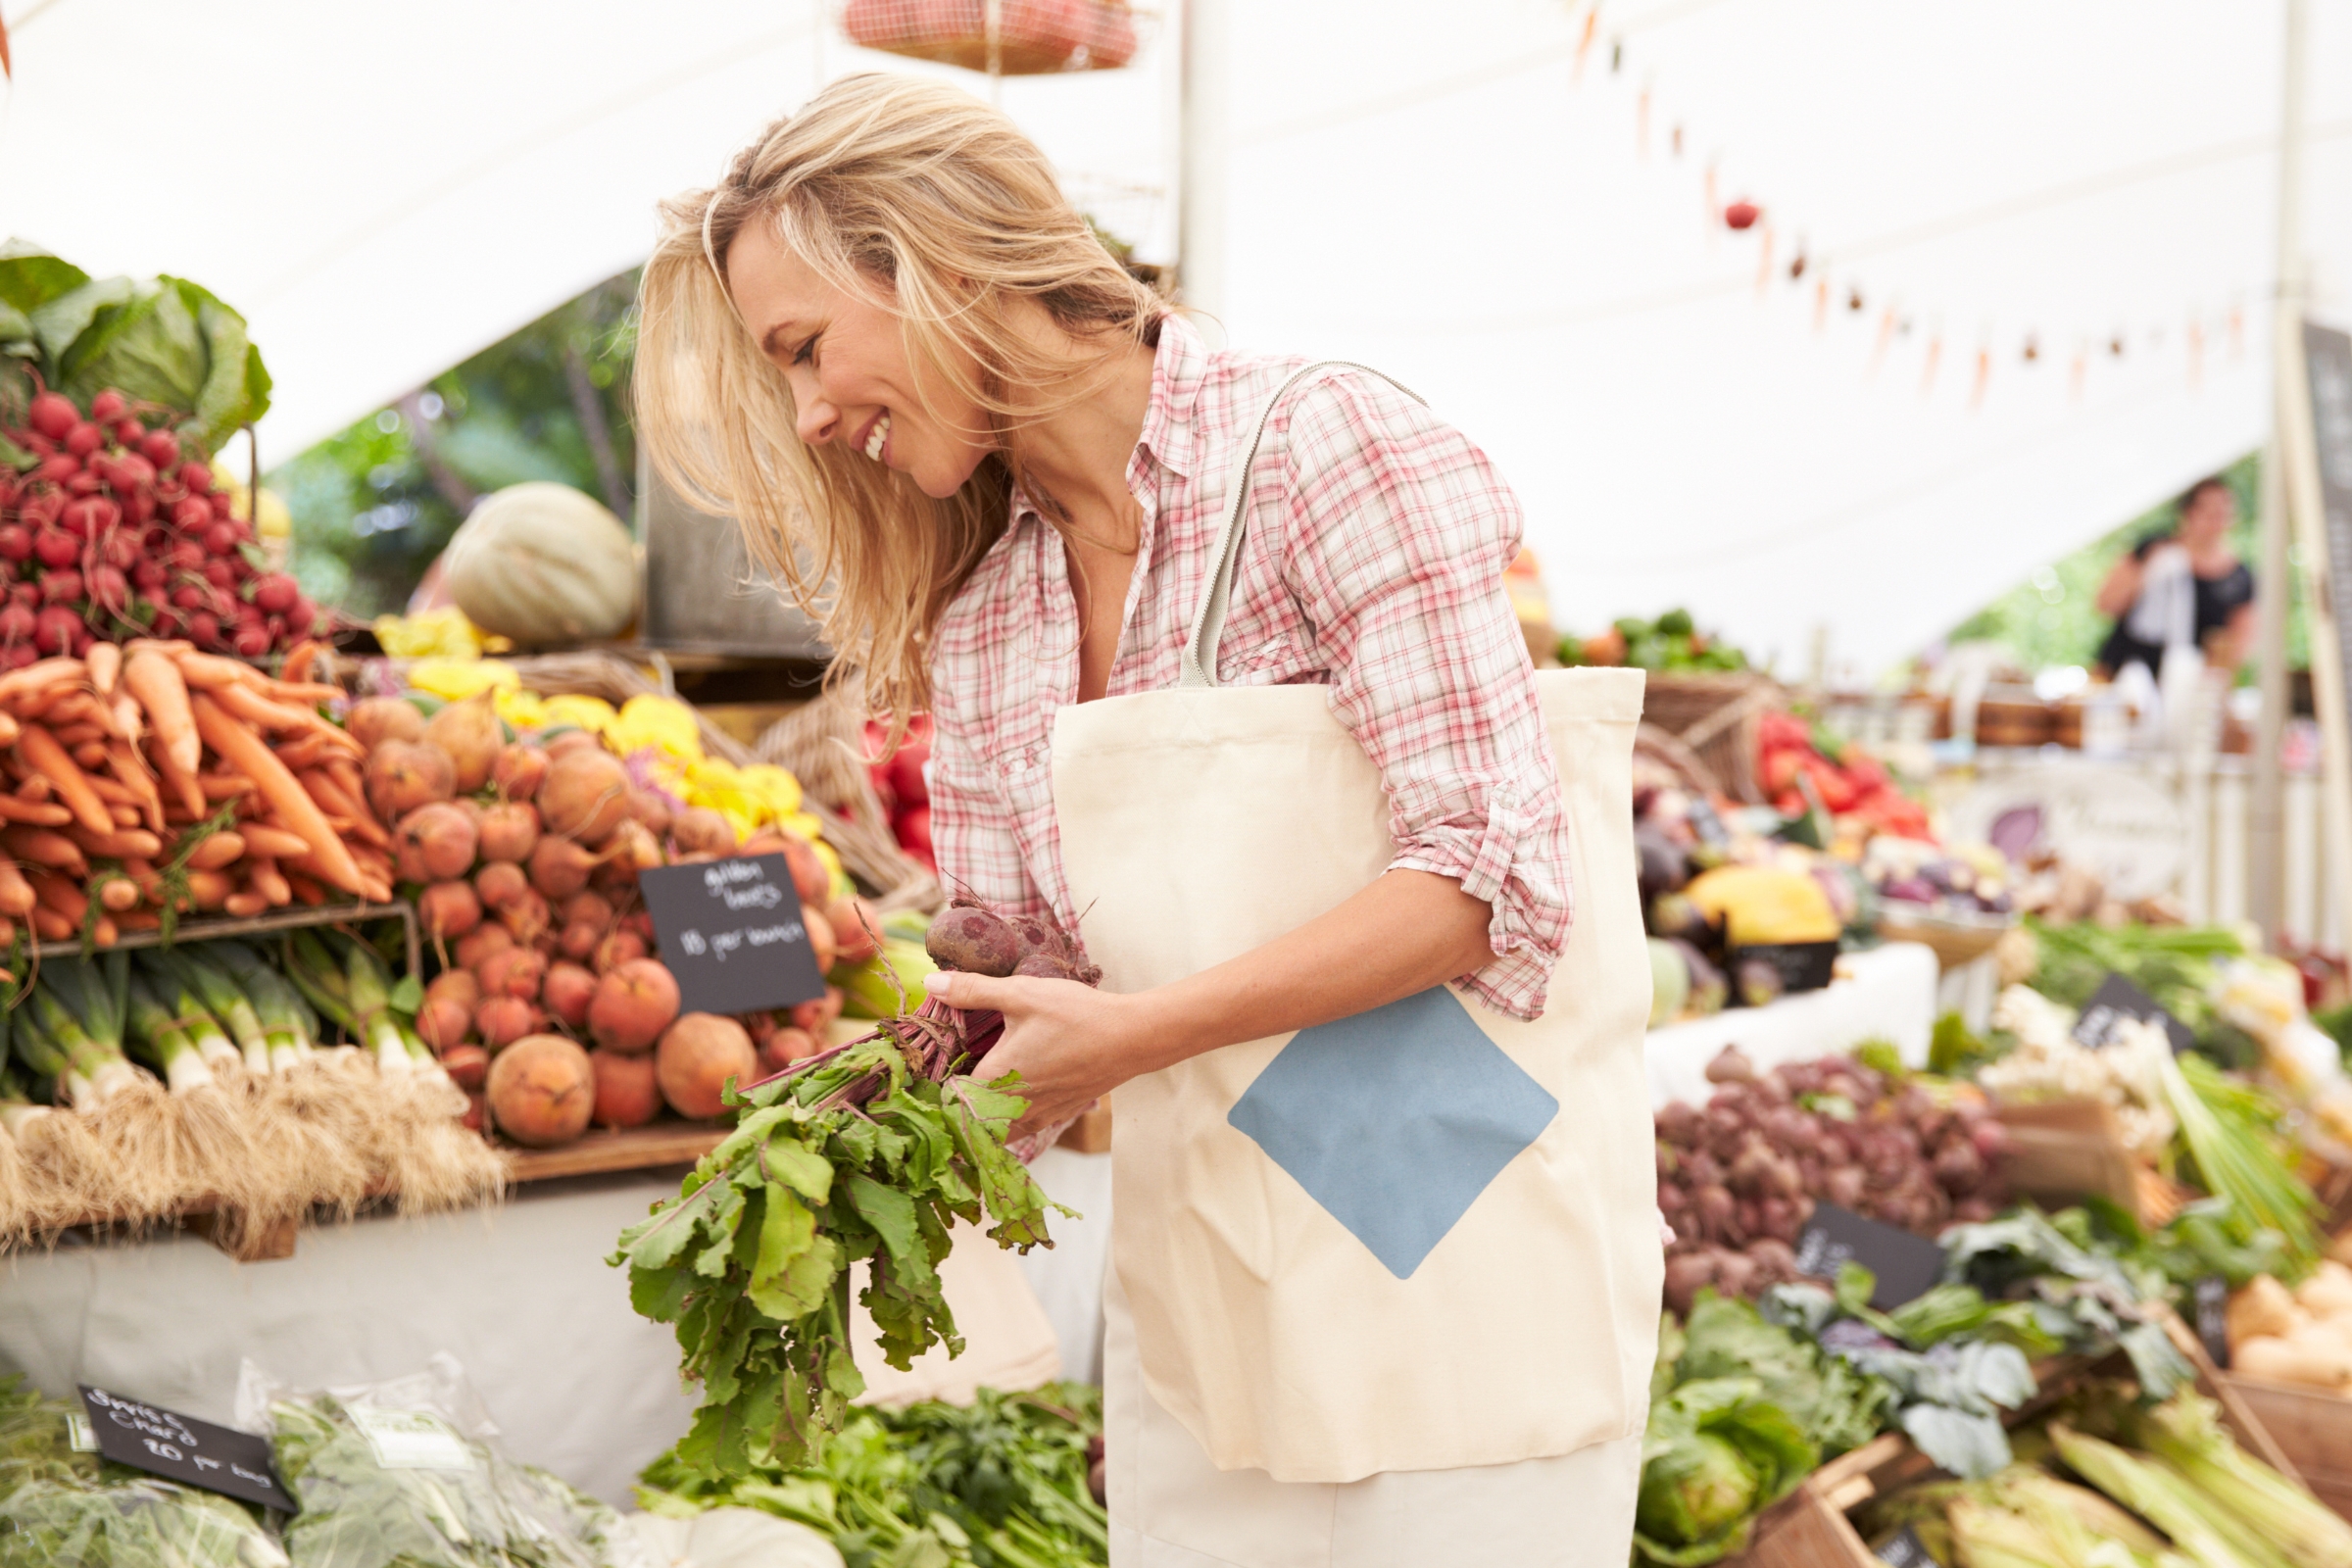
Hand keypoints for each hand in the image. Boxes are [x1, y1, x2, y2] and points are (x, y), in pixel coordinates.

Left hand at [924, 969, 1151, 1138]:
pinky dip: (1007, 1119)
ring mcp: (1038, 1116)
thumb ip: (973, 990)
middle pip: (969, 1121)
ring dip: (982, 1117)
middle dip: (955, 1107)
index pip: (948, 1099)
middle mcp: (1014, 1106)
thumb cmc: (1076, 1015)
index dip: (934, 1090)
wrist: (1132, 1038)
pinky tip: (1010, 1093)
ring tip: (975, 1091)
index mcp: (997, 1079)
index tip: (926, 1075)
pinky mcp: (1057, 1115)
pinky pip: (1021, 1130)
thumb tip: (930, 981)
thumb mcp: (1021, 994)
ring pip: (995, 1132)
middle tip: (947, 1083)